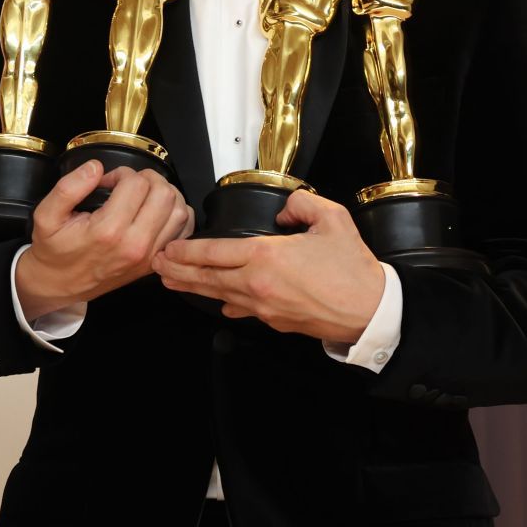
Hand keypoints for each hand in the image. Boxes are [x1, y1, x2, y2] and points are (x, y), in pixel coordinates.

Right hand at [15, 161, 191, 322]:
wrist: (58, 284)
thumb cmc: (54, 250)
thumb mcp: (46, 215)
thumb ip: (69, 187)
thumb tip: (95, 168)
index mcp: (108, 231)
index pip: (136, 184)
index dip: (121, 173)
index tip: (108, 182)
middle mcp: (134, 245)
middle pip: (163, 194)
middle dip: (147, 179)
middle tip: (128, 184)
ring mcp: (148, 256)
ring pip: (179, 211)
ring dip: (164, 194)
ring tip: (144, 194)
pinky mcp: (153, 262)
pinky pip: (182, 232)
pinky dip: (177, 215)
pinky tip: (158, 211)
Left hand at [154, 188, 384, 341]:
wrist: (371, 312)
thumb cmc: (353, 267)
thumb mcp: (331, 219)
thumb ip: (300, 204)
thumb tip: (283, 212)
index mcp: (266, 256)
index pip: (214, 252)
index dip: (186, 251)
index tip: (167, 248)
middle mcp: (257, 284)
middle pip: (207, 277)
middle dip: (178, 271)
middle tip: (155, 266)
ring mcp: (264, 307)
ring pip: (219, 295)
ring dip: (193, 288)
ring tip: (171, 282)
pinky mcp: (275, 322)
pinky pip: (242, 309)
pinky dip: (226, 302)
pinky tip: (217, 301)